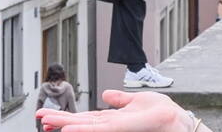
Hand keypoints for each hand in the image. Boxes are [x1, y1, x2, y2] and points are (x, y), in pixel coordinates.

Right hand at [37, 90, 193, 131]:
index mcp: (115, 119)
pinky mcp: (125, 128)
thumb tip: (105, 94)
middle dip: (61, 121)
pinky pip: (102, 129)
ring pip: (89, 127)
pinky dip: (85, 129)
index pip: (87, 118)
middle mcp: (113, 125)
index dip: (68, 118)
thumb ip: (121, 99)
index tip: (48, 116)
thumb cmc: (164, 114)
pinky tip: (71, 129)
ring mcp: (118, 128)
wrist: (181, 122)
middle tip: (40, 119)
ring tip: (50, 123)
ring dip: (69, 125)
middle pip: (83, 123)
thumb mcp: (138, 102)